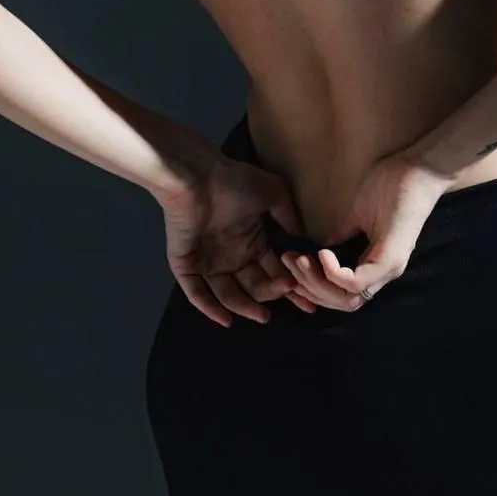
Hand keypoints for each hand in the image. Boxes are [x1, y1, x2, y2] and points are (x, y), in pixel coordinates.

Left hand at [159, 152, 315, 326]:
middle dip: (273, 295)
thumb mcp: (272, 193)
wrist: (196, 176)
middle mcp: (232, 255)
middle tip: (290, 298)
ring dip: (246, 306)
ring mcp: (209, 262)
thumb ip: (289, 216)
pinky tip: (226, 319)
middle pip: (255, 285)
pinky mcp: (187, 265)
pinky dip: (210, 308)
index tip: (310, 301)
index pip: (274, 270)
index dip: (291, 285)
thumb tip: (304, 238)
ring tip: (263, 315)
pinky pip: (197, 293)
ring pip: (229, 294)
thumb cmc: (235, 181)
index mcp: (252, 240)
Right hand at [282, 153, 453, 308]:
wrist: (418, 168)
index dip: (314, 287)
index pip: (341, 295)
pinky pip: (357, 281)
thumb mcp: (356, 215)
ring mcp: (388, 268)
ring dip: (318, 283)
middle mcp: (383, 274)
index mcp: (374, 265)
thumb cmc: (390, 186)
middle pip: (342, 304)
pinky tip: (322, 254)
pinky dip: (334, 273)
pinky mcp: (391, 258)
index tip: (292, 265)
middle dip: (310, 288)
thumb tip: (316, 247)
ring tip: (301, 260)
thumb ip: (340, 236)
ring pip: (348, 299)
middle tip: (290, 262)